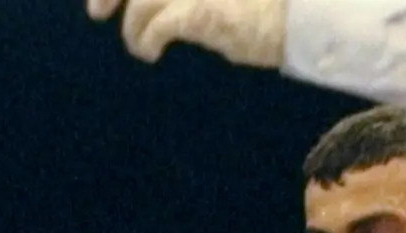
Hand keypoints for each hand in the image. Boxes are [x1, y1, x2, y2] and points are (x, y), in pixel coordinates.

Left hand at [88, 0, 285, 67]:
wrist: (308, 20)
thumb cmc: (275, 6)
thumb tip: (162, 7)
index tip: (106, 1)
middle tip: (97, 12)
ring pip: (141, 0)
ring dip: (132, 25)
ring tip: (140, 45)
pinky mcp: (203, 10)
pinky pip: (156, 25)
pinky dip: (144, 40)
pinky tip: (151, 53)